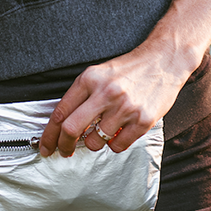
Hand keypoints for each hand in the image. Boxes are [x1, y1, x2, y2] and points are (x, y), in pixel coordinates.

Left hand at [39, 0, 210, 156]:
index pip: (60, 112)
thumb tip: (63, 126)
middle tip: (64, 151)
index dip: (49, 135)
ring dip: (94, 143)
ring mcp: (125, 107)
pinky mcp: (142, 120)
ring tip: (103, 131)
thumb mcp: (100, 73)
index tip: (45, 146)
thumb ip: (82, 96)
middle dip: (64, 145)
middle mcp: (106, 92)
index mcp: (90, 79)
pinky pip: (118, 146)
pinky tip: (120, 131)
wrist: (165, 59)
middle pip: (72, 129)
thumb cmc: (131, 68)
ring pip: (95, 142)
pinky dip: (115, 144)